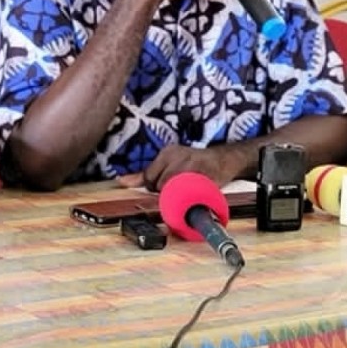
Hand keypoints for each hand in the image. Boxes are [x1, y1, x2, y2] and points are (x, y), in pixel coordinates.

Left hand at [116, 143, 252, 191]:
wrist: (224, 160)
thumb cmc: (193, 165)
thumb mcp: (168, 165)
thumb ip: (145, 175)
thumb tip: (122, 181)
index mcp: (167, 152)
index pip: (149, 177)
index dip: (156, 187)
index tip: (167, 187)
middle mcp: (179, 155)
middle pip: (161, 185)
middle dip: (168, 192)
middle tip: (180, 188)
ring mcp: (194, 164)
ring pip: (175, 189)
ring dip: (180, 195)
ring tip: (188, 189)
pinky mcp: (208, 175)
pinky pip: (193, 192)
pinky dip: (193, 195)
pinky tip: (197, 191)